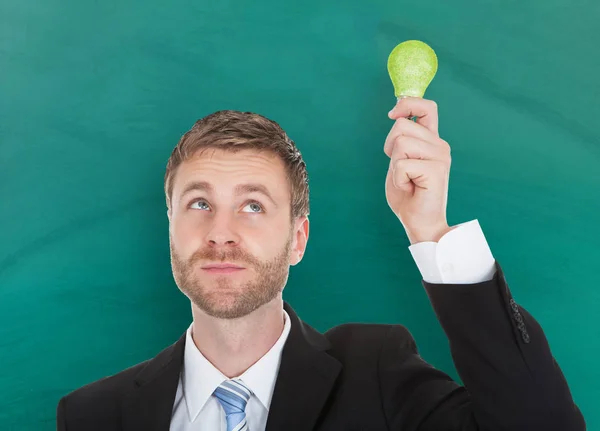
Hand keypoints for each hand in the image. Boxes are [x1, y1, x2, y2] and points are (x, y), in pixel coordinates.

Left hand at [384, 97, 452, 243]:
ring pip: (400, 142)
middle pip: (401, 125)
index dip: (408, 104)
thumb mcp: (400, 161)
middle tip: (401, 171)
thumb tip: (396, 114)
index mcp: (432, 140)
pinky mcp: (436, 170)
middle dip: (390, 148)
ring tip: (407, 179)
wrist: (419, 222)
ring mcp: (440, 156)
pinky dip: (398, 178)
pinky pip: (402, 164)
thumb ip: (401, 140)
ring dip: (395, 165)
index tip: (392, 114)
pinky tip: (409, 187)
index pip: (427, 107)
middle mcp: (440, 145)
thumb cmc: (408, 194)